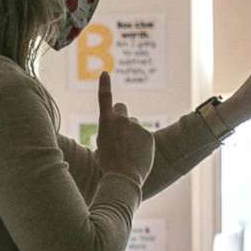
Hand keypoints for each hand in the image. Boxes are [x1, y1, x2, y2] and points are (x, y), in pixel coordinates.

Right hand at [93, 70, 154, 184]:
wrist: (123, 177)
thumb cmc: (108, 165)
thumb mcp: (102, 146)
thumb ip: (110, 134)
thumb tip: (118, 134)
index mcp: (105, 122)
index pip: (104, 98)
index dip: (105, 85)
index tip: (105, 73)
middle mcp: (121, 120)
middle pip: (122, 109)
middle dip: (122, 117)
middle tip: (122, 134)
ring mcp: (136, 127)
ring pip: (134, 127)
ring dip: (133, 135)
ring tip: (129, 154)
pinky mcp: (148, 135)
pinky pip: (144, 137)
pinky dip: (142, 145)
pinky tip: (138, 157)